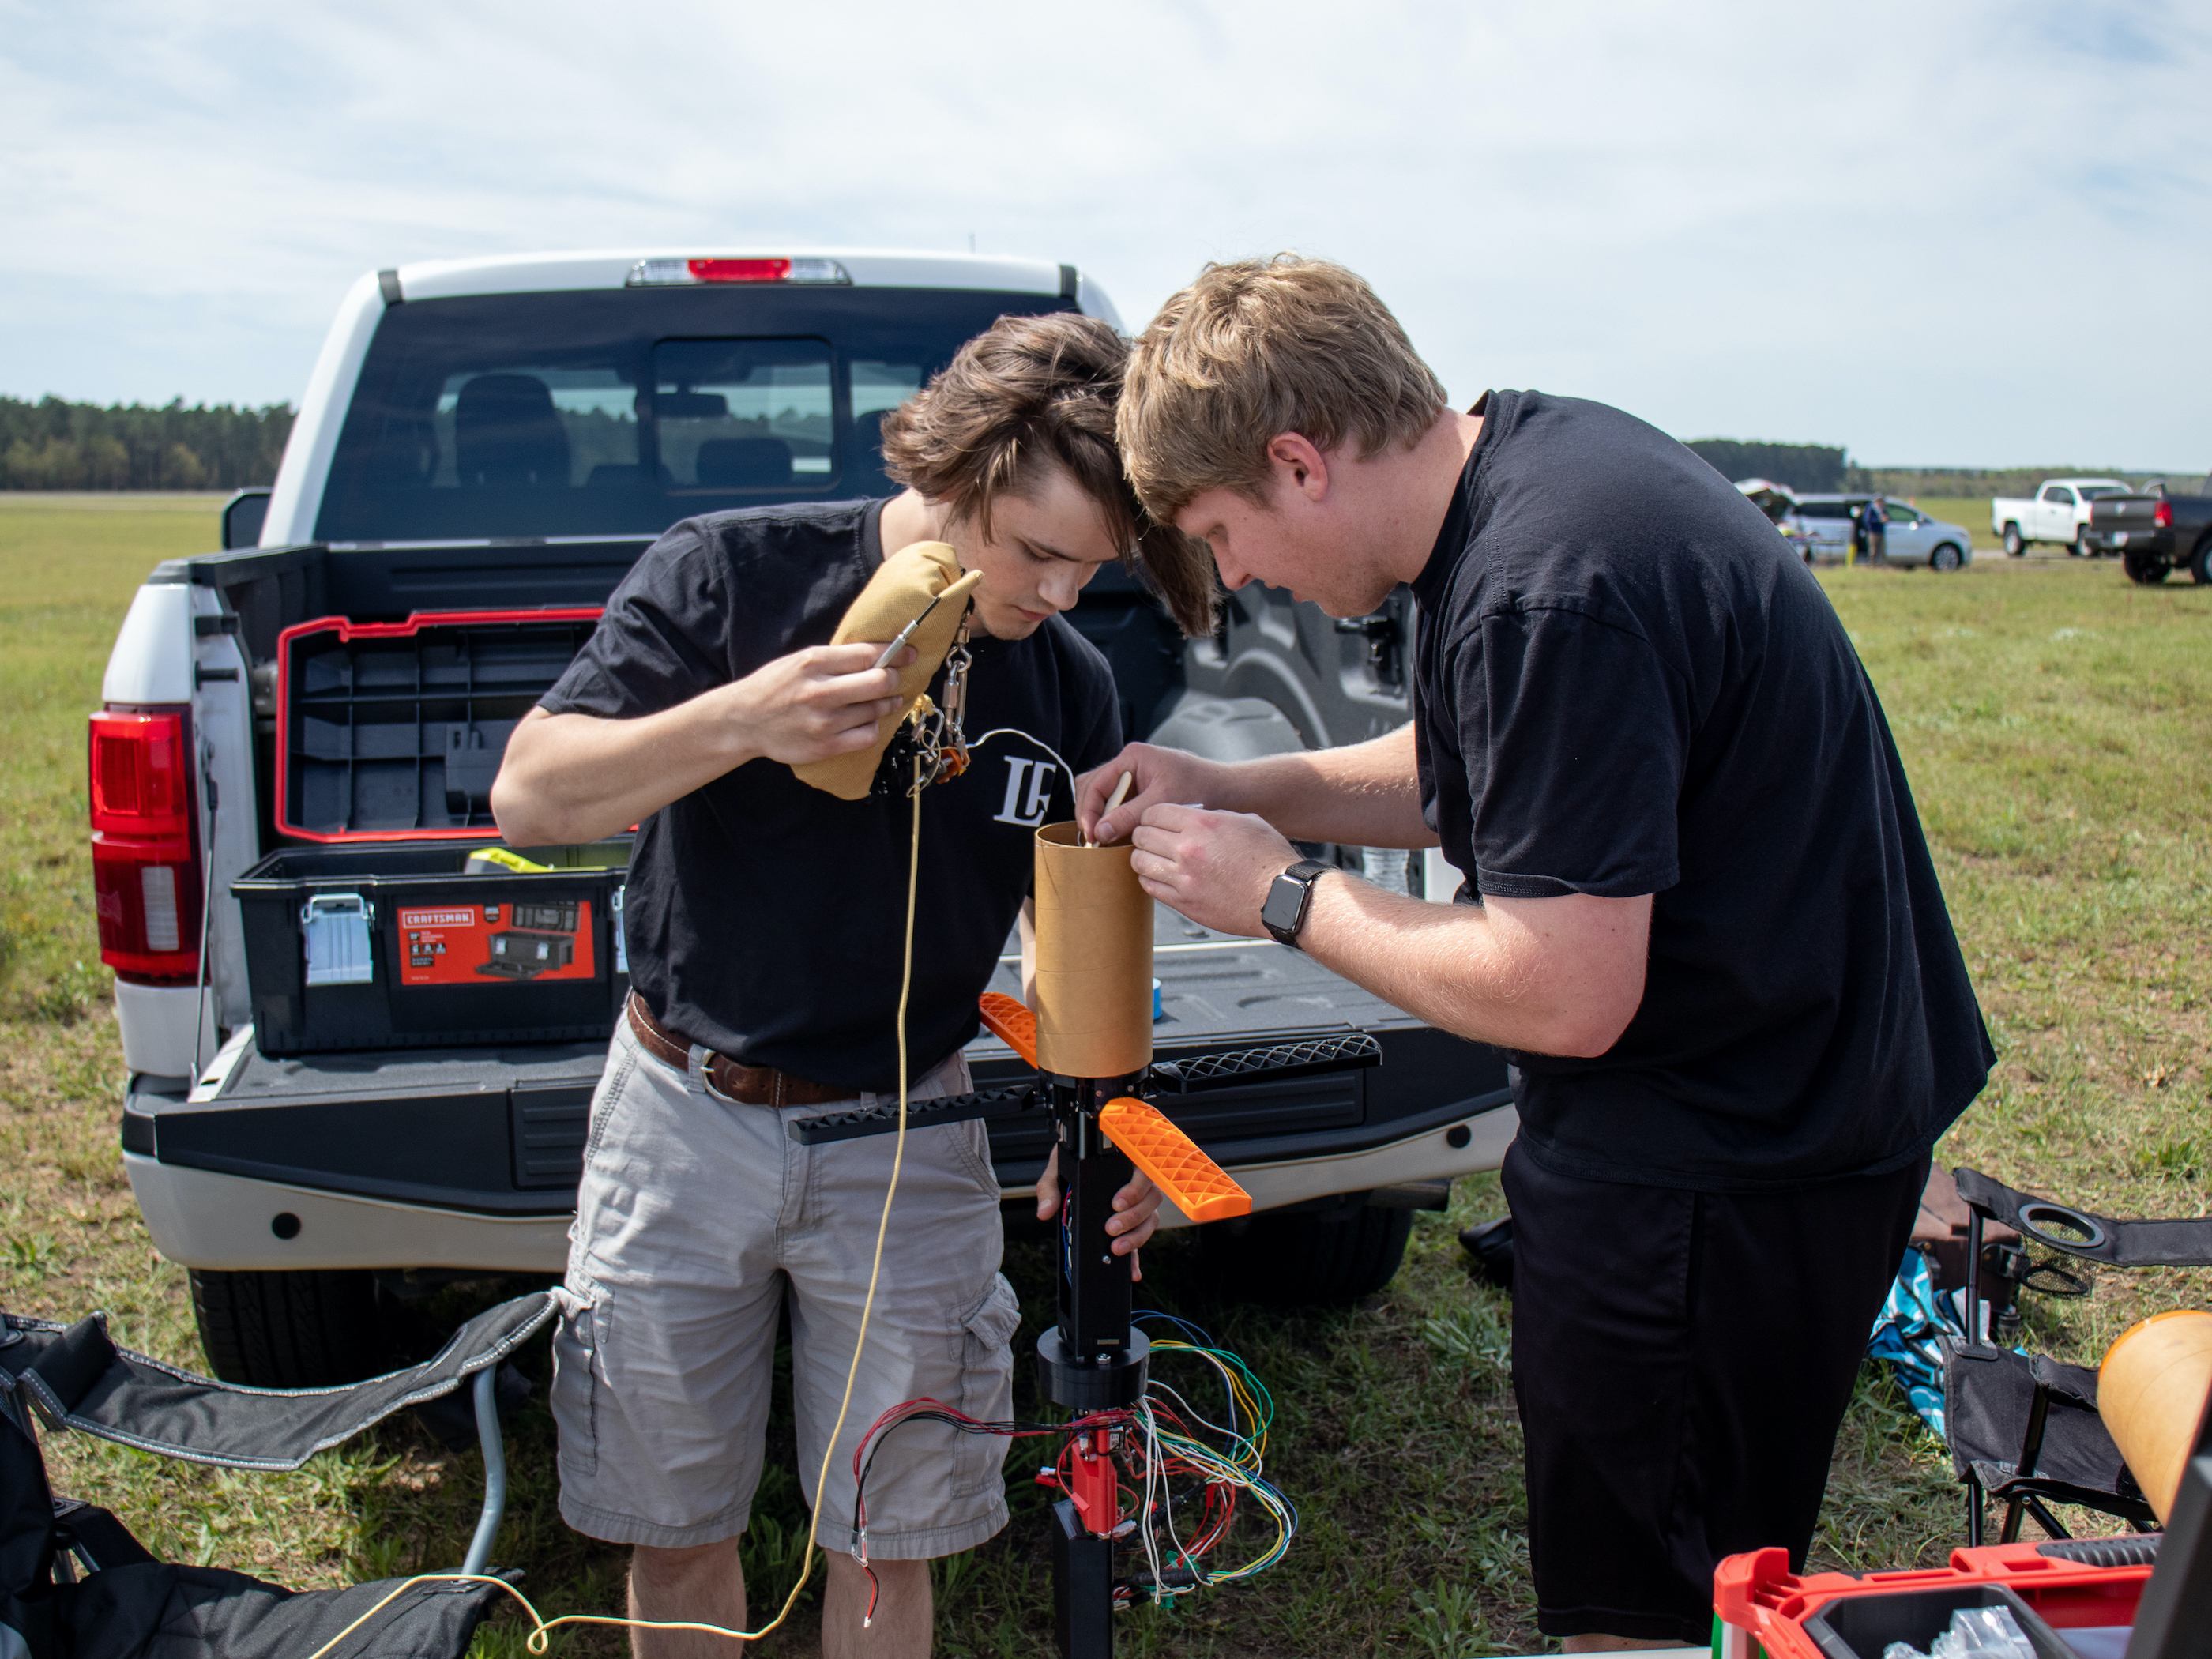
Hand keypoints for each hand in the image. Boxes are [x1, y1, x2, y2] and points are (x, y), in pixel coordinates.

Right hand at [722, 642, 914, 766]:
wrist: (744, 721)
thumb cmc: (774, 687)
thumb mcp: (799, 661)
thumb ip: (835, 659)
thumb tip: (878, 655)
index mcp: (814, 662)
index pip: (868, 654)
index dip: (896, 654)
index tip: (909, 654)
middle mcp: (820, 691)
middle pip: (879, 682)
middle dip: (894, 678)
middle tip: (894, 678)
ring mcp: (824, 721)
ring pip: (875, 710)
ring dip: (885, 704)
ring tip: (883, 700)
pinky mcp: (826, 746)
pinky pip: (867, 736)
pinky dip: (873, 727)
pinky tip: (866, 721)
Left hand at [1035, 1148, 1164, 1279]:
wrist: (1075, 1161)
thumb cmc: (1072, 1161)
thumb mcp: (1058, 1170)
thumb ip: (1050, 1188)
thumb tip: (1045, 1212)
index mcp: (1125, 1161)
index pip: (1142, 1172)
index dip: (1135, 1189)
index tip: (1116, 1204)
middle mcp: (1139, 1180)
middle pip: (1151, 1199)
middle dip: (1132, 1217)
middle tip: (1111, 1228)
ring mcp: (1140, 1201)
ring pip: (1151, 1218)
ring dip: (1136, 1235)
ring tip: (1116, 1247)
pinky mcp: (1135, 1221)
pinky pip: (1141, 1236)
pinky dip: (1137, 1255)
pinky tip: (1131, 1270)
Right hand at [1076, 743, 1229, 844]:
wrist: (1228, 791)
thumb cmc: (1200, 789)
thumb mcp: (1162, 803)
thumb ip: (1129, 816)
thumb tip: (1099, 834)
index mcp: (1133, 757)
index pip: (1095, 783)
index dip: (1089, 810)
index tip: (1091, 834)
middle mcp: (1130, 763)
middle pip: (1092, 787)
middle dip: (1089, 813)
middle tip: (1092, 840)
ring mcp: (1134, 776)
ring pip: (1102, 795)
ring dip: (1100, 817)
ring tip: (1102, 840)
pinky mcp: (1142, 789)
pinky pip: (1117, 803)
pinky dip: (1113, 819)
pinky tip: (1117, 836)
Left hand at [1129, 803, 1301, 937]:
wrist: (1282, 897)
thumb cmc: (1270, 858)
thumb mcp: (1245, 822)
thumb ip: (1213, 817)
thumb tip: (1194, 817)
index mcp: (1201, 824)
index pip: (1153, 812)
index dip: (1150, 815)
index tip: (1153, 821)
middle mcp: (1187, 850)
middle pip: (1142, 836)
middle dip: (1143, 835)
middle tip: (1149, 839)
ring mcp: (1183, 879)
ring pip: (1140, 862)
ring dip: (1143, 858)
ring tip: (1152, 858)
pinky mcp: (1184, 903)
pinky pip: (1151, 887)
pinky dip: (1151, 880)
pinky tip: (1160, 876)